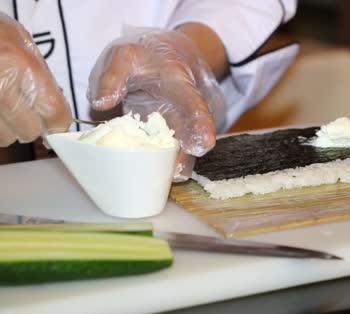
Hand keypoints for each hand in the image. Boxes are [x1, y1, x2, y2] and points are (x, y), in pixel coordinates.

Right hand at [0, 13, 71, 146]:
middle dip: (32, 126)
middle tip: (27, 114)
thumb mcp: (25, 46)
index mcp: (25, 70)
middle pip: (30, 131)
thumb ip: (43, 78)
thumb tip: (56, 110)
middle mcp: (3, 89)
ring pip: (6, 137)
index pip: (55, 114)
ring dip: (10, 129)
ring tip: (6, 111)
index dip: (59, 122)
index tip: (56, 121)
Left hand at [87, 28, 224, 181]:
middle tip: (178, 172)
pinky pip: (162, 155)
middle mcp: (182, 112)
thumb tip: (102, 103)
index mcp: (180, 86)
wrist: (155, 62)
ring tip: (161, 179)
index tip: (205, 144)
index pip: (195, 106)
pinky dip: (154, 167)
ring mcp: (173, 129)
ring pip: (178, 151)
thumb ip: (113, 75)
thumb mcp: (124, 55)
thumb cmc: (142, 58)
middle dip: (187, 157)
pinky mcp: (161, 140)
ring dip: (171, 167)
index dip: (202, 126)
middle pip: (191, 137)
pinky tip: (144, 177)